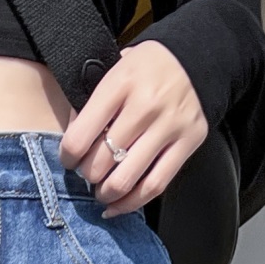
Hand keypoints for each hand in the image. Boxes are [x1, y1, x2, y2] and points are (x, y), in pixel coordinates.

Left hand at [60, 40, 208, 216]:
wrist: (196, 57)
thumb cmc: (146, 68)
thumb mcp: (114, 69)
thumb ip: (92, 101)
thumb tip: (73, 142)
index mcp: (121, 83)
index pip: (80, 136)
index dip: (67, 156)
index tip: (68, 159)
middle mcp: (146, 105)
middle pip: (102, 162)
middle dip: (87, 175)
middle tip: (87, 174)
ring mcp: (170, 125)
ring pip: (126, 179)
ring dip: (106, 193)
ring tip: (101, 192)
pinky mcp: (189, 142)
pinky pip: (155, 185)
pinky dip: (131, 203)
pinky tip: (116, 206)